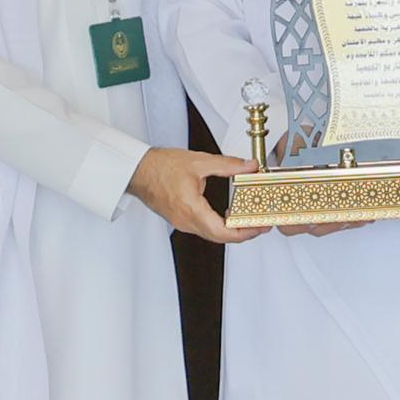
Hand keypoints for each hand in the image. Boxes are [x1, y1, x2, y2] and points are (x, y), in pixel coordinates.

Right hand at [128, 146, 247, 244]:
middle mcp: (186, 221)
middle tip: (260, 224)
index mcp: (191, 208)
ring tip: (248, 219)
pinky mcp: (180, 220)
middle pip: (220, 237)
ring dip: (231, 230)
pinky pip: (204, 229)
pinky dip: (219, 225)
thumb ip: (228, 165)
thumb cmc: (160, 166)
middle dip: (243, 233)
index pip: (222, 232)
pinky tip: (228, 214)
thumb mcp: (199, 161)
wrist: (138, 170)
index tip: (258, 227)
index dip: (244, 233)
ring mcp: (182, 222)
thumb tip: (249, 167)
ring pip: (212, 235)